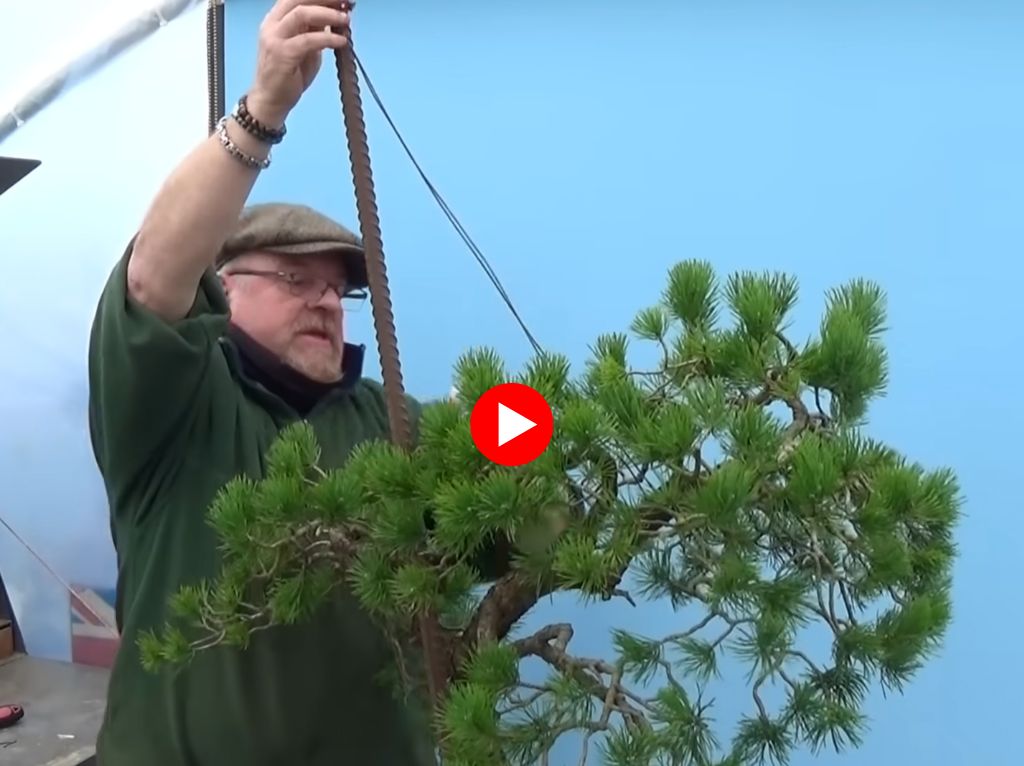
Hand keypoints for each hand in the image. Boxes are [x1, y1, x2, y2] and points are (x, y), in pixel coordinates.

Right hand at [247, 0, 353, 125]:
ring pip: (303, 14)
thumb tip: (334, 15)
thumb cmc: (288, 75)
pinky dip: (328, 38)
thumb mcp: (305, 47)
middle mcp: (273, 24)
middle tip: (347, 2)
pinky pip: (308, 40)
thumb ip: (314, 30)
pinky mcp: (282, 54)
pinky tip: (342, 41)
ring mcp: (275, 38)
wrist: (271, 100)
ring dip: (329, 14)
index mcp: (277, 19)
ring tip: (346, 19)